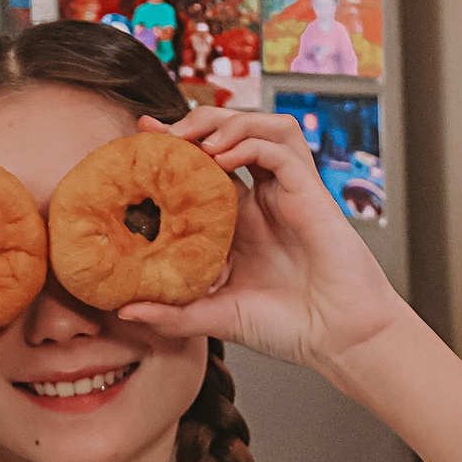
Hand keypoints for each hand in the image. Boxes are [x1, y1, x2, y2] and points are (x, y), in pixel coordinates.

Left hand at [117, 108, 409, 372]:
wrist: (338, 339)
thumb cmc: (287, 328)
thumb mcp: (216, 317)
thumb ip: (173, 313)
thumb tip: (123, 310)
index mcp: (238, 220)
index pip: (203, 165)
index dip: (174, 145)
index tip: (139, 136)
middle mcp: (262, 199)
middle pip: (231, 134)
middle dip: (195, 123)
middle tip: (161, 133)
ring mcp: (287, 193)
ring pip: (261, 128)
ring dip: (225, 122)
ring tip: (193, 140)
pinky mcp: (311, 192)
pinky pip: (282, 148)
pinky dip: (251, 142)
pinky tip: (224, 157)